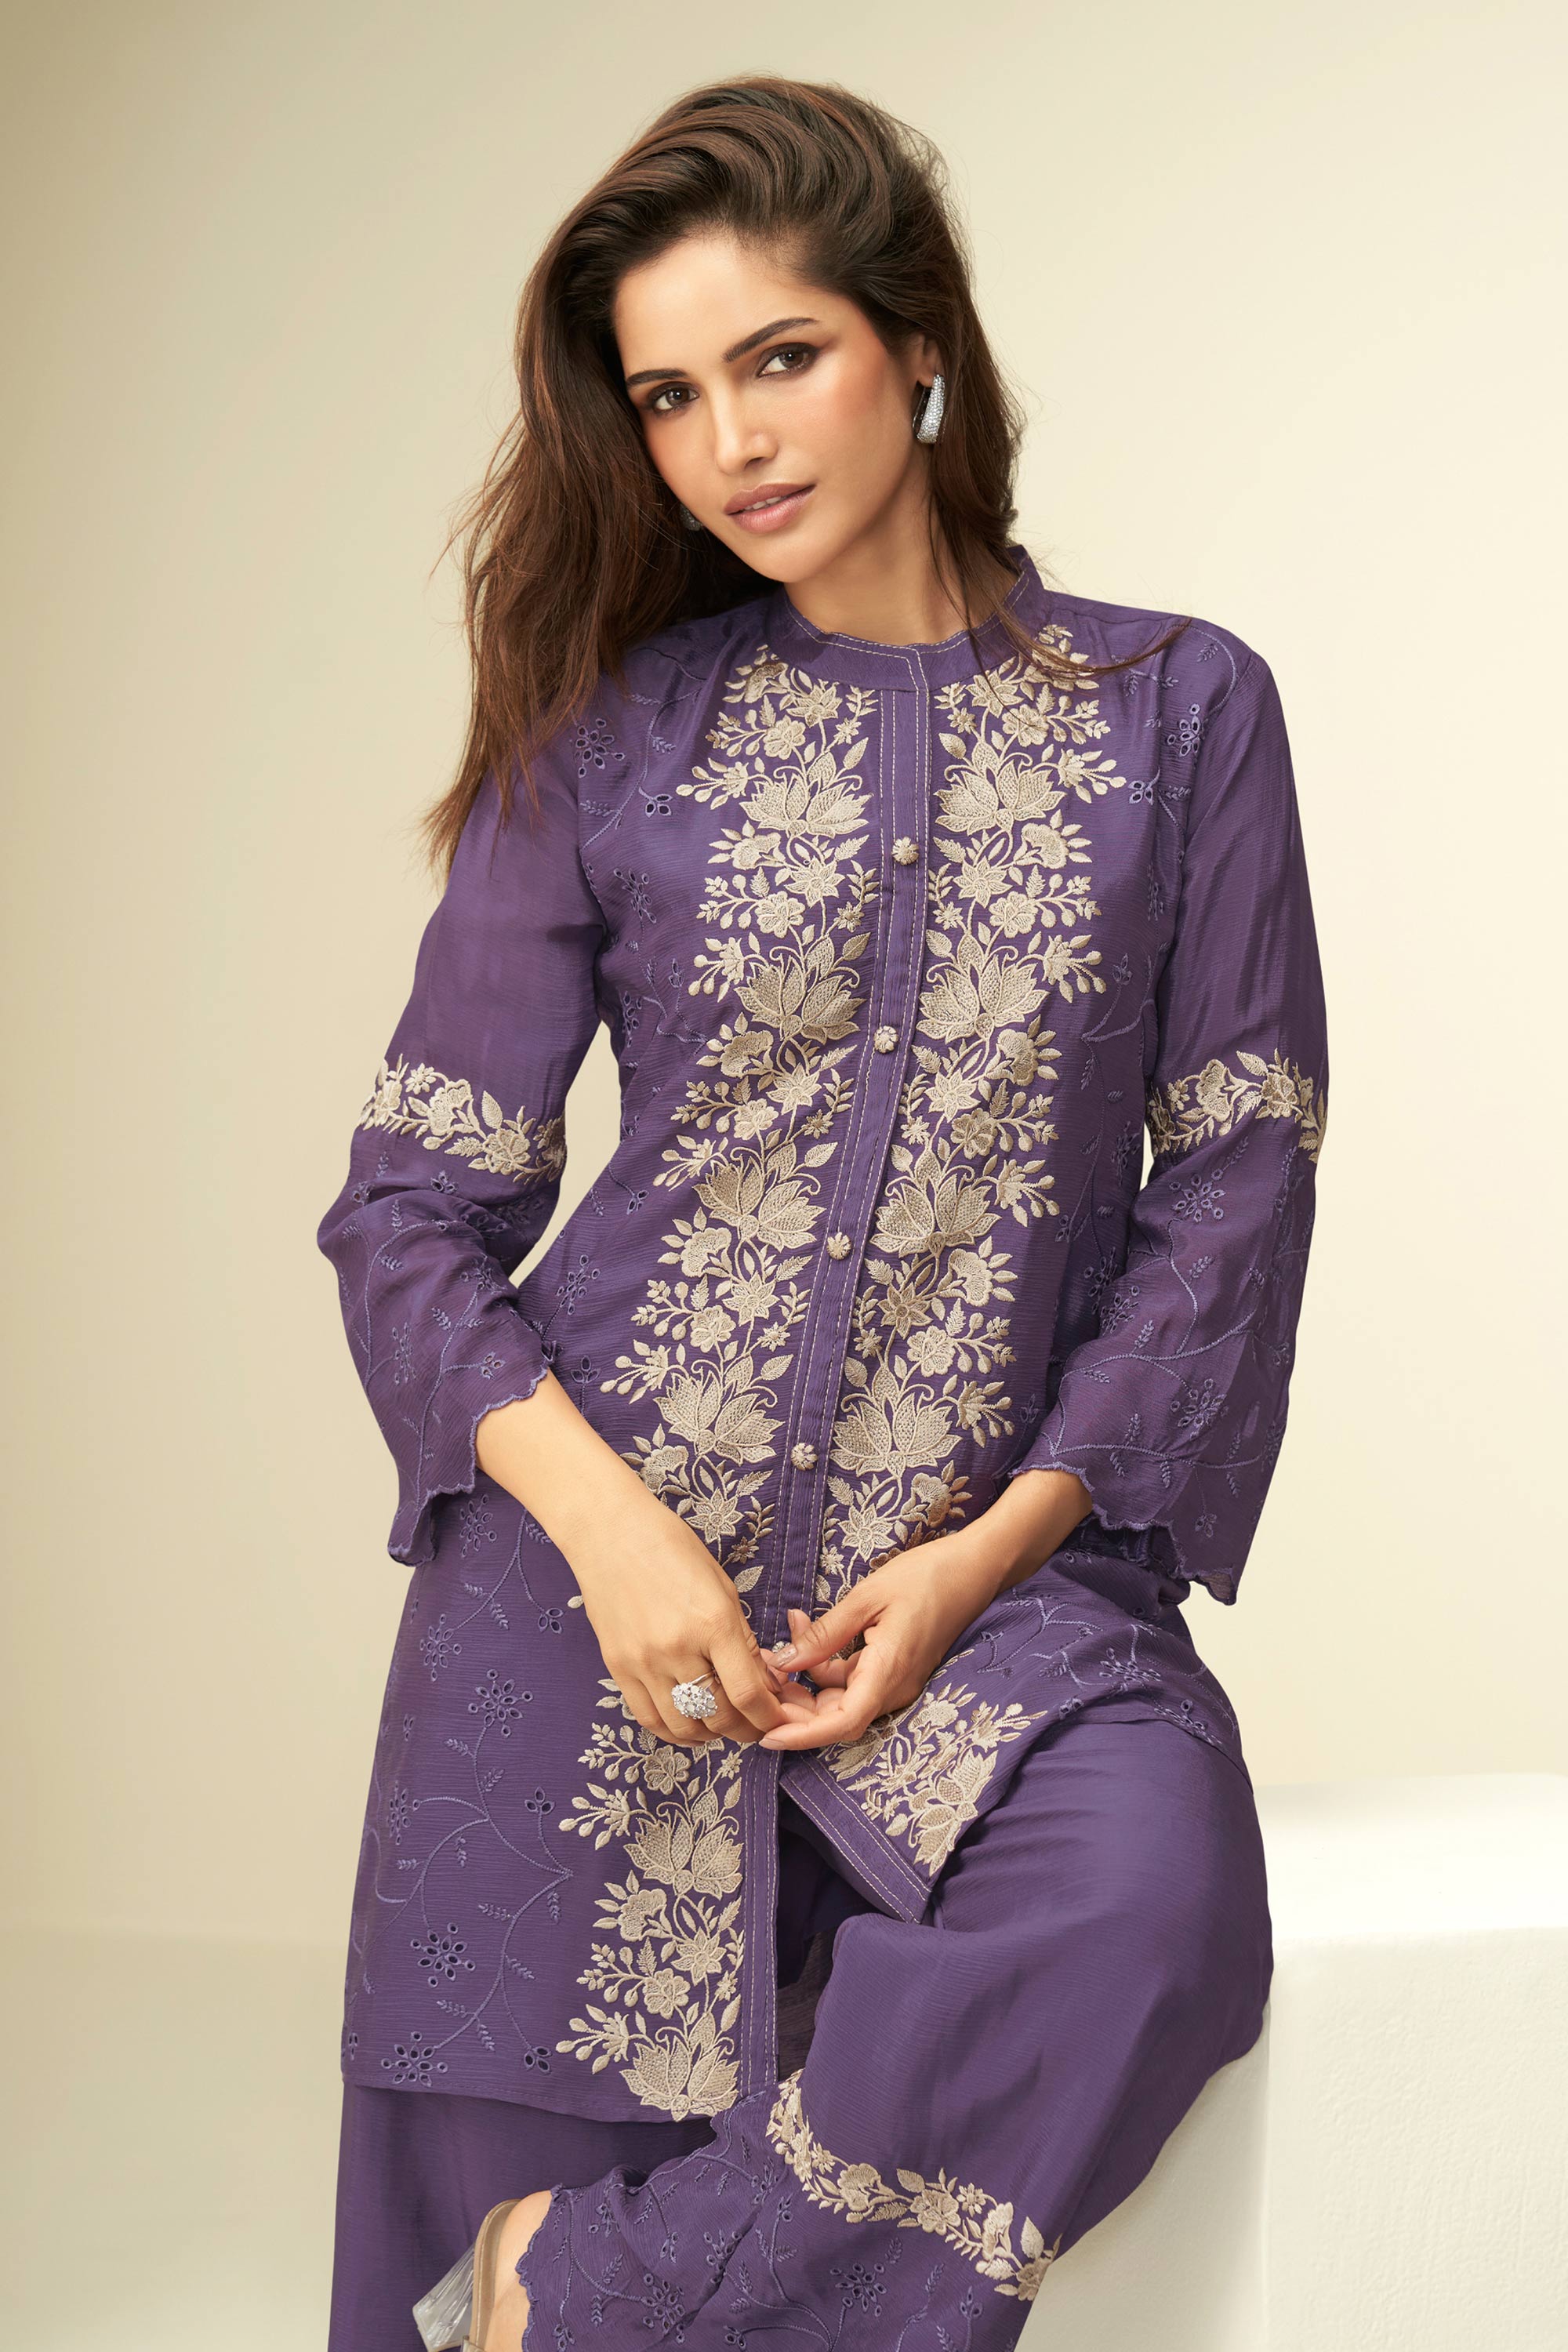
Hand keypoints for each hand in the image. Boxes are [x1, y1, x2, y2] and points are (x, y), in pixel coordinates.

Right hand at [569, 1496, 793, 1749]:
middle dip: (745, 1729)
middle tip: (755, 1725)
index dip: (768, 1717)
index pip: (748, 1693)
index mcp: (713, 1622)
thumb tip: (764, 1682)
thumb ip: (742, 1638)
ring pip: (684, 1725)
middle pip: (719, 1715)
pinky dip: (673, 1731)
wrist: (610, 1533)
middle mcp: (678, 1648)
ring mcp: (644, 1662)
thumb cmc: (671, 1549)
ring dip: (710, 1734)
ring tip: (723, 1725)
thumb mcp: (722, 1587)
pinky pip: (648, 1718)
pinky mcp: (618, 1668)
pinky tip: (689, 1725)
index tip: (776, 1719)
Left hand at [757, 1530, 1003, 1751]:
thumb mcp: (867, 1598)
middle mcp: (894, 1687)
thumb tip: (783, 1662)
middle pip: (835, 1717)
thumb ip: (824, 1635)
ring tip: (777, 1643)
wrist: (974, 1568)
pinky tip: (804, 1631)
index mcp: (888, 1672)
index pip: (841, 1723)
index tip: (766, 1735)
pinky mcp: (894, 1670)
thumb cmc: (926, 1576)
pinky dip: (824, 1665)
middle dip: (793, 1705)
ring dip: (805, 1680)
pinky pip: (852, 1681)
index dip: (801, 1735)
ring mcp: (896, 1681)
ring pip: (840, 1698)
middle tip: (759, 1674)